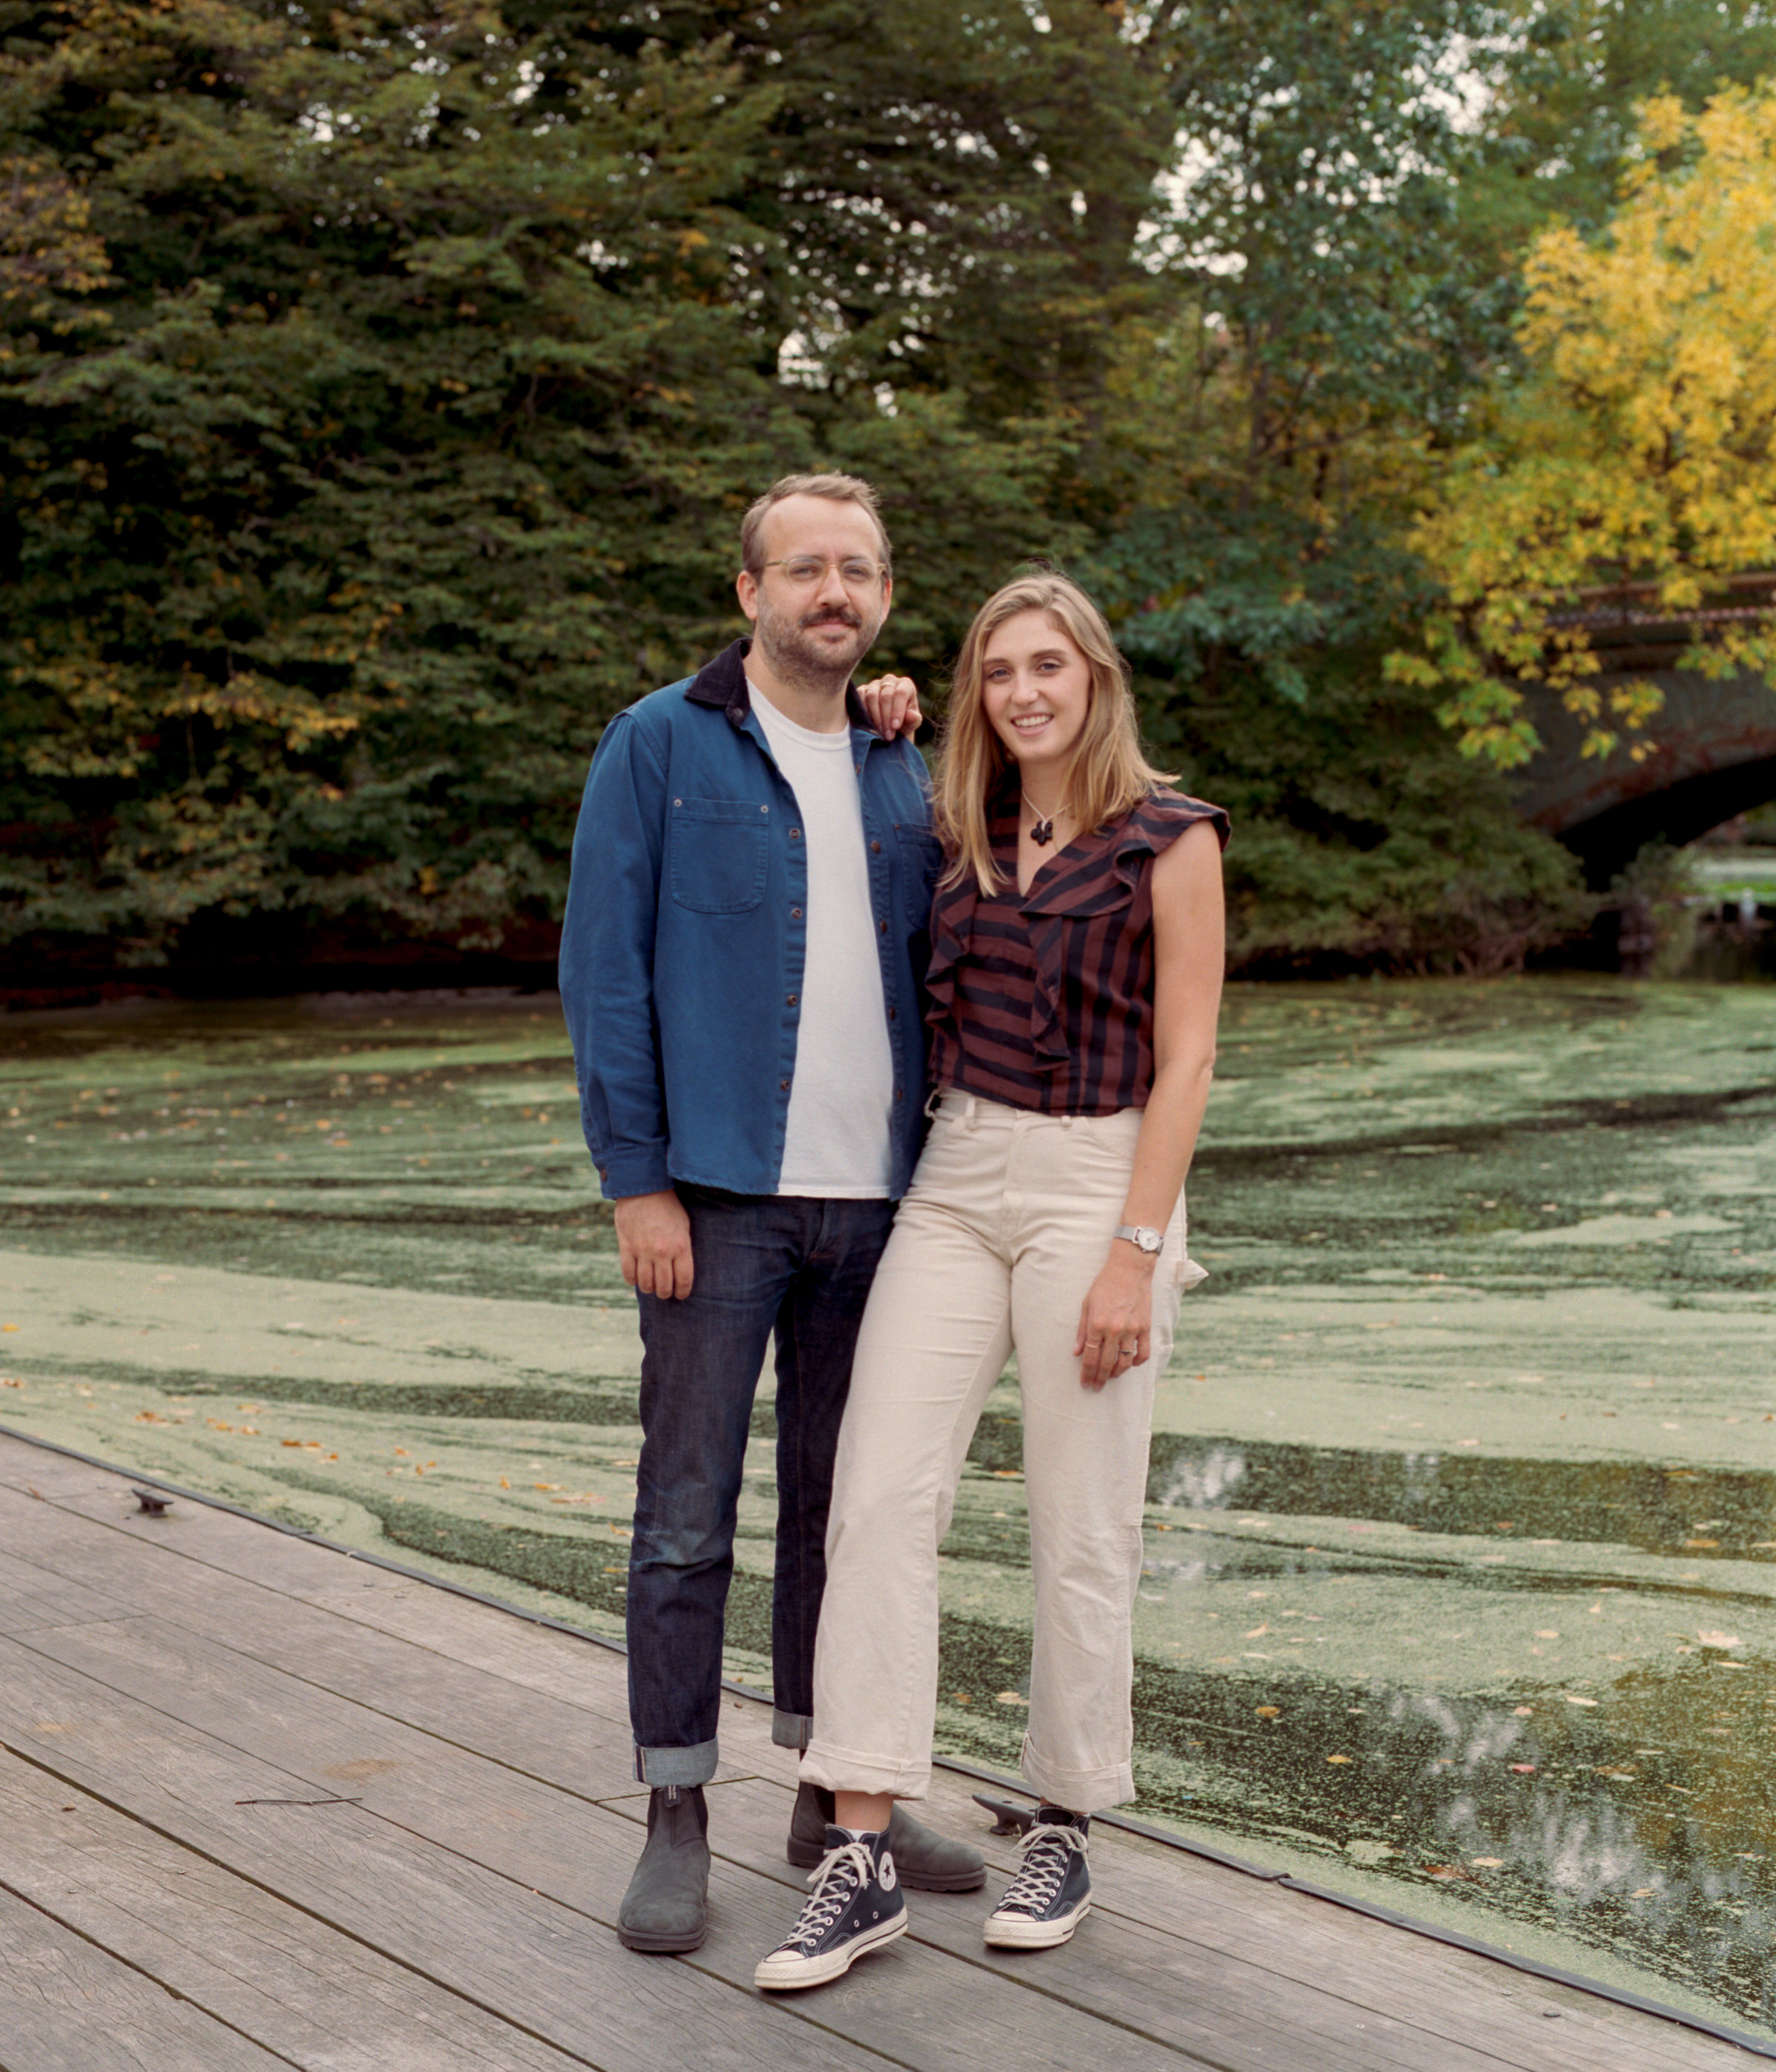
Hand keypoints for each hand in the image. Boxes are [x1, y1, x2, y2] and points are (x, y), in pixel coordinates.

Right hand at [614, 1189, 693, 1298]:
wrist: (644, 1188)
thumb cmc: (668, 1206)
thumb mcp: (684, 1225)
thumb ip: (683, 1247)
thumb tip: (681, 1267)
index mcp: (681, 1246)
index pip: (684, 1279)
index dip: (682, 1292)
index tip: (681, 1295)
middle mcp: (662, 1252)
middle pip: (664, 1286)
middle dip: (665, 1293)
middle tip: (665, 1292)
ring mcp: (643, 1251)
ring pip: (646, 1283)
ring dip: (649, 1288)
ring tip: (651, 1286)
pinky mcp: (627, 1247)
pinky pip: (628, 1273)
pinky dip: (632, 1280)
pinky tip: (636, 1278)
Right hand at [856, 673, 921, 739]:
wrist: (889, 725)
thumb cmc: (903, 723)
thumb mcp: (911, 724)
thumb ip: (914, 720)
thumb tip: (911, 716)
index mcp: (905, 684)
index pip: (901, 693)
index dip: (897, 710)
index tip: (895, 727)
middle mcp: (890, 680)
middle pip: (886, 696)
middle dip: (886, 718)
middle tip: (888, 735)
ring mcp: (875, 684)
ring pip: (872, 696)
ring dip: (875, 717)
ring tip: (879, 732)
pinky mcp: (863, 689)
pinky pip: (860, 696)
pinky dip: (864, 711)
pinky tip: (869, 724)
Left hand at [1073, 1248, 1154, 1390]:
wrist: (1129, 1269)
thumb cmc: (1105, 1285)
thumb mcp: (1086, 1305)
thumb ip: (1082, 1331)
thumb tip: (1076, 1352)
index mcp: (1097, 1324)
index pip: (1090, 1357)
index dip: (1087, 1374)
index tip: (1085, 1384)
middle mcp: (1114, 1330)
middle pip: (1106, 1363)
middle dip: (1099, 1379)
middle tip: (1096, 1387)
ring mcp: (1132, 1330)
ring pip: (1125, 1362)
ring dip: (1117, 1373)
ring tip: (1110, 1376)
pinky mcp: (1146, 1327)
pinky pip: (1144, 1353)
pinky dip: (1138, 1362)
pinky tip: (1130, 1364)